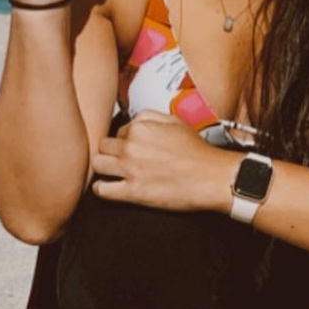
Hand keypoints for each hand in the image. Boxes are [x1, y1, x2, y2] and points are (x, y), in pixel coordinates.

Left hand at [90, 111, 233, 211]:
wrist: (211, 177)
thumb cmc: (198, 152)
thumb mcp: (176, 122)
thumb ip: (150, 116)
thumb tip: (133, 120)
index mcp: (140, 127)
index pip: (118, 130)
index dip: (126, 140)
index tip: (134, 148)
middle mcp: (131, 146)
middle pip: (103, 146)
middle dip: (111, 152)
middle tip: (122, 160)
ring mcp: (130, 170)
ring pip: (97, 164)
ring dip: (104, 168)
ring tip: (113, 172)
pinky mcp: (132, 192)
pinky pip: (101, 190)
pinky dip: (102, 189)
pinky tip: (110, 188)